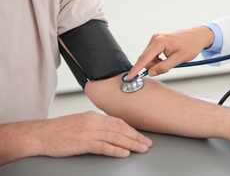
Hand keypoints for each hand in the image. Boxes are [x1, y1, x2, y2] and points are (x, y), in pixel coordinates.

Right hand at [37, 111, 152, 157]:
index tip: (141, 135)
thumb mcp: (80, 122)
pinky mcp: (82, 142)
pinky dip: (115, 150)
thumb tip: (110, 130)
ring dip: (131, 144)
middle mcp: (94, 122)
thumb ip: (95, 125)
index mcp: (94, 116)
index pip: (118, 122)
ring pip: (115, 137)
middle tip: (147, 144)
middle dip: (136, 137)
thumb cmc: (59, 130)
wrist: (40, 134)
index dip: (132, 129)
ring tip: (142, 149)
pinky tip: (124, 153)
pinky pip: (103, 146)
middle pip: (120, 129)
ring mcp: (88, 132)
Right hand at [128, 26, 213, 78]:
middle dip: (152, 67)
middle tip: (166, 69)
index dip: (136, 69)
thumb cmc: (191, 45)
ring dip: (156, 64)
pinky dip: (158, 60)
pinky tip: (167, 59)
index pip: (144, 58)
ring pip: (149, 57)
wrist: (198, 36)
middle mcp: (155, 39)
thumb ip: (164, 67)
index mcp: (159, 42)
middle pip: (146, 59)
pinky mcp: (159, 41)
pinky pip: (153, 54)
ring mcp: (156, 39)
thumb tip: (152, 72)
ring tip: (170, 63)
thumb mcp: (179, 59)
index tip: (129, 77)